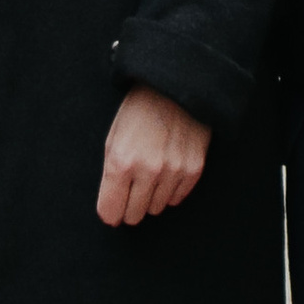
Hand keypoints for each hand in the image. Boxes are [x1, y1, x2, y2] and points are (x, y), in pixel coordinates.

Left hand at [96, 83, 209, 227]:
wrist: (175, 88)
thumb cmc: (138, 113)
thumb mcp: (113, 139)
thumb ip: (110, 178)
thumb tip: (111, 212)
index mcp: (122, 161)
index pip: (110, 211)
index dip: (110, 212)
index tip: (112, 208)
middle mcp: (148, 170)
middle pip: (134, 216)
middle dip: (129, 207)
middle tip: (131, 189)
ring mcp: (173, 171)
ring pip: (156, 209)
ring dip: (151, 197)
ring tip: (151, 172)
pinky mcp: (193, 170)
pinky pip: (177, 199)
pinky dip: (169, 190)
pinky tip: (167, 170)